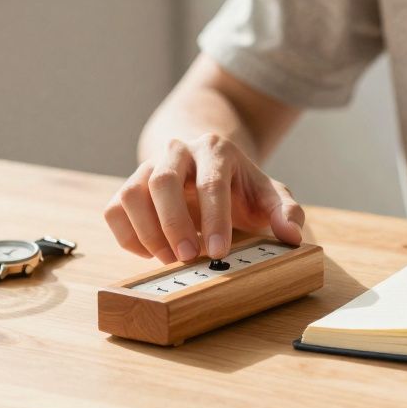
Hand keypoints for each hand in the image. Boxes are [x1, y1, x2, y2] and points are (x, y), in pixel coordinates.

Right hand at [103, 134, 303, 263]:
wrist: (205, 163)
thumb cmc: (238, 186)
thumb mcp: (268, 194)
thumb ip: (286, 212)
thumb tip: (291, 235)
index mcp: (215, 150)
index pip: (211, 183)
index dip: (214, 219)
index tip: (219, 252)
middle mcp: (177, 151)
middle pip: (163, 180)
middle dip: (173, 223)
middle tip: (187, 257)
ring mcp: (147, 166)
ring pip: (132, 193)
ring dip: (147, 232)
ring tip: (169, 257)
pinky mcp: (128, 186)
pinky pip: (115, 209)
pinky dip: (129, 237)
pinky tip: (152, 253)